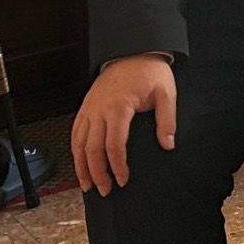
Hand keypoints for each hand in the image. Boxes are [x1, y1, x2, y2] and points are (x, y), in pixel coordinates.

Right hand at [71, 54, 176, 195]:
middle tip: (105, 191)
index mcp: (119, 107)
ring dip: (82, 167)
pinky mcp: (85, 108)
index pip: (114, 144)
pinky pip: (75, 133)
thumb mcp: (166, 93)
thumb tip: (168, 145)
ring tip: (88, 185)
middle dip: (97, 173)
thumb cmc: (150, 72)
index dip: (118, 165)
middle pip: (92, 149)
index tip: (124, 179)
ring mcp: (89, 109)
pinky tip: (80, 164)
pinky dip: (75, 152)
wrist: (133, 51)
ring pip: (79, 144)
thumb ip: (167, 120)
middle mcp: (99, 110)